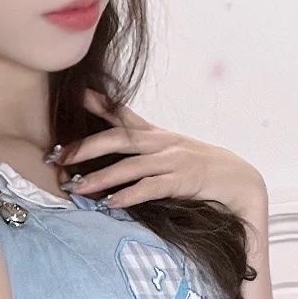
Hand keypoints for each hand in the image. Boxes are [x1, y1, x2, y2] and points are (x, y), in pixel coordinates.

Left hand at [56, 93, 266, 216]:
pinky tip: (111, 204)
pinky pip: (150, 188)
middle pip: (118, 139)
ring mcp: (171, 161)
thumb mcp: (168, 149)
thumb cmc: (197, 167)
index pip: (123, 114)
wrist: (237, 178)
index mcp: (155, 134)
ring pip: (130, 167)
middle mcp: (161, 143)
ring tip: (77, 188)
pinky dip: (128, 196)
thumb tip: (111, 152)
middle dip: (86, 147)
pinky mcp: (181, 182)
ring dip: (101, 178)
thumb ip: (140, 146)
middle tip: (60, 158)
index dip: (99, 102)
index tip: (75, 94)